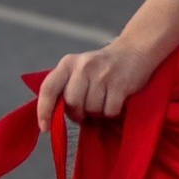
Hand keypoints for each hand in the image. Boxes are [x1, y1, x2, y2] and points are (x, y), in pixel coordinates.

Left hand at [35, 18, 175, 133]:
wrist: (134, 50)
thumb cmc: (103, 67)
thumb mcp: (79, 69)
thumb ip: (66, 87)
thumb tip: (54, 117)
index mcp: (68, 63)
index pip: (48, 89)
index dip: (44, 110)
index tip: (45, 127)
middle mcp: (83, 66)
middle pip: (72, 103)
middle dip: (78, 113)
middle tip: (86, 112)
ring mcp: (102, 74)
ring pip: (91, 109)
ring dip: (97, 113)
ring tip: (103, 103)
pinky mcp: (120, 83)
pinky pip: (109, 110)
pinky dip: (112, 113)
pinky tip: (115, 102)